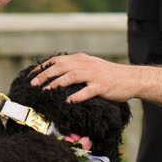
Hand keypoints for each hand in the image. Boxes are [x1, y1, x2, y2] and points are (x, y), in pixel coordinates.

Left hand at [31, 53, 161, 106]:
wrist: (130, 79)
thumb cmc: (108, 76)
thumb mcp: (90, 67)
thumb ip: (75, 69)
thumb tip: (55, 75)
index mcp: (81, 59)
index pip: (57, 60)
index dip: (42, 67)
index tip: (30, 75)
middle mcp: (86, 64)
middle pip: (61, 67)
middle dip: (45, 75)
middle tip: (33, 84)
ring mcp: (94, 75)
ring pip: (71, 77)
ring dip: (57, 83)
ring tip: (46, 91)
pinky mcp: (102, 86)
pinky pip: (87, 91)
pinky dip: (76, 96)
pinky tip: (67, 102)